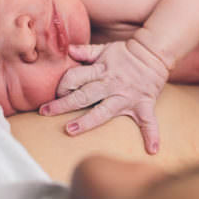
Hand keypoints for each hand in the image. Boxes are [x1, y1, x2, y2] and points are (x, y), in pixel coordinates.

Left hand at [39, 39, 169, 153]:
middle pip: (83, 95)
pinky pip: (149, 121)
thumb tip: (68, 50)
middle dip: (63, 104)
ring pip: (104, 111)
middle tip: (45, 112)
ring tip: (70, 130)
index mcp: (101, 71)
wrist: (153, 53)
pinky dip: (152, 134)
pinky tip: (152, 149)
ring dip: (87, 121)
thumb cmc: (126, 53)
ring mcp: (126, 97)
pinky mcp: (143, 105)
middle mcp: (111, 85)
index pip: (75, 77)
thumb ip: (85, 51)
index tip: (55, 94)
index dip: (63, 85)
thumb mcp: (104, 49)